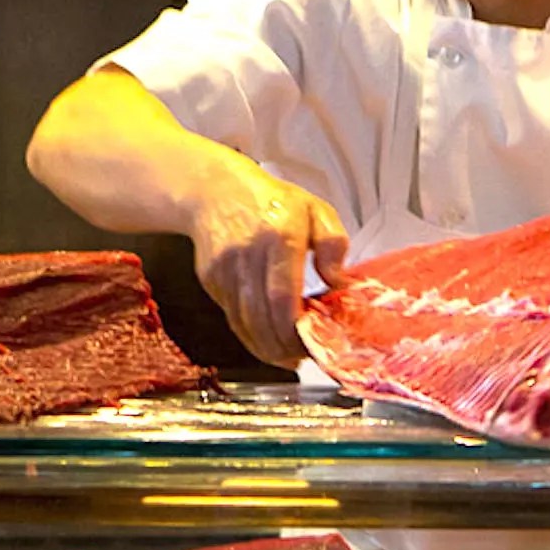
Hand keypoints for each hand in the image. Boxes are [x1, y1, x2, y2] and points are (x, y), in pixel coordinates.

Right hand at [189, 161, 347, 365]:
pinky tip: (267, 340)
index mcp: (280, 235)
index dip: (295, 329)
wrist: (214, 190)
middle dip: (282, 347)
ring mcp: (224, 269)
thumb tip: (338, 281)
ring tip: (287, 357)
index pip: (282, 295)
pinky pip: (232, 317)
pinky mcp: (210, 279)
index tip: (311, 344)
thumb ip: (333, 243)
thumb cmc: (270, 201)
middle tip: (302, 358)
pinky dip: (250, 335)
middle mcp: (248, 254)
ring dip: (265, 348)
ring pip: (243, 323)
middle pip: (261, 316)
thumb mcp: (315, 209)